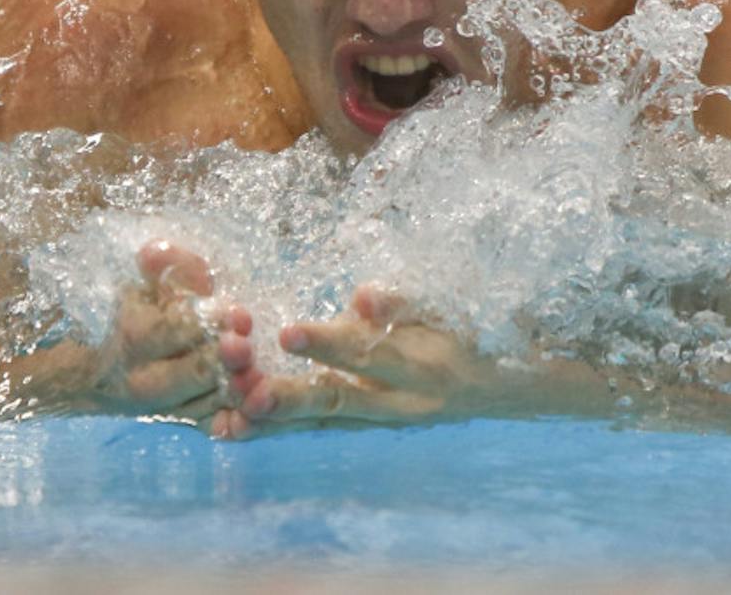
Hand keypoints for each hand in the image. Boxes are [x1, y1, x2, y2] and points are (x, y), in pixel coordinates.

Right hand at [92, 241, 261, 433]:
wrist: (109, 372)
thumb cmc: (144, 312)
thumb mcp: (152, 285)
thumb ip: (166, 267)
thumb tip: (152, 252)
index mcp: (137, 337)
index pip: (172, 330)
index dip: (204, 323)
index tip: (236, 313)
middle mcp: (148, 379)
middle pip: (191, 373)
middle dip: (222, 361)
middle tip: (246, 348)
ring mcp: (169, 407)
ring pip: (207, 404)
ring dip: (236, 394)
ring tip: (260, 380)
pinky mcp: (189, 423)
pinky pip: (212, 428)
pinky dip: (233, 424)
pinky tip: (254, 413)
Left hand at [230, 286, 508, 435]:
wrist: (502, 385)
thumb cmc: (470, 329)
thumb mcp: (447, 308)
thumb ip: (405, 303)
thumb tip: (364, 298)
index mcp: (424, 365)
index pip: (369, 352)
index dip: (328, 343)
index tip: (286, 333)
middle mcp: (401, 402)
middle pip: (338, 401)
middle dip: (290, 398)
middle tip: (246, 393)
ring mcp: (384, 420)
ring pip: (322, 422)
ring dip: (275, 422)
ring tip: (228, 423)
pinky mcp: (369, 425)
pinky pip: (320, 429)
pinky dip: (279, 429)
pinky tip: (235, 430)